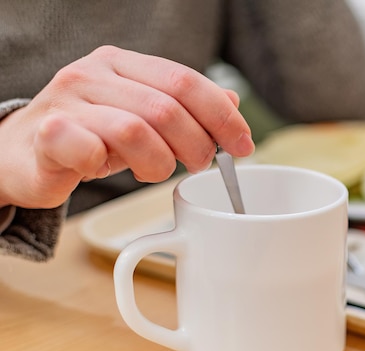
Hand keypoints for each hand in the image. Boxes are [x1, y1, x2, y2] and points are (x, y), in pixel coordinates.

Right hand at [0, 45, 253, 208]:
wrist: (22, 152)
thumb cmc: (88, 136)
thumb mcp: (141, 116)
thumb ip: (183, 108)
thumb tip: (232, 103)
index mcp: (122, 64)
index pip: (185, 80)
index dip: (222, 115)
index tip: (243, 144)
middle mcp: (94, 74)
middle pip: (167, 107)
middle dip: (197, 144)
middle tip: (200, 164)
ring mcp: (66, 101)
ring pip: (136, 130)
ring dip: (158, 163)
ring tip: (155, 171)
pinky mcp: (46, 134)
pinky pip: (89, 149)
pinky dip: (107, 166)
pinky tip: (103, 169)